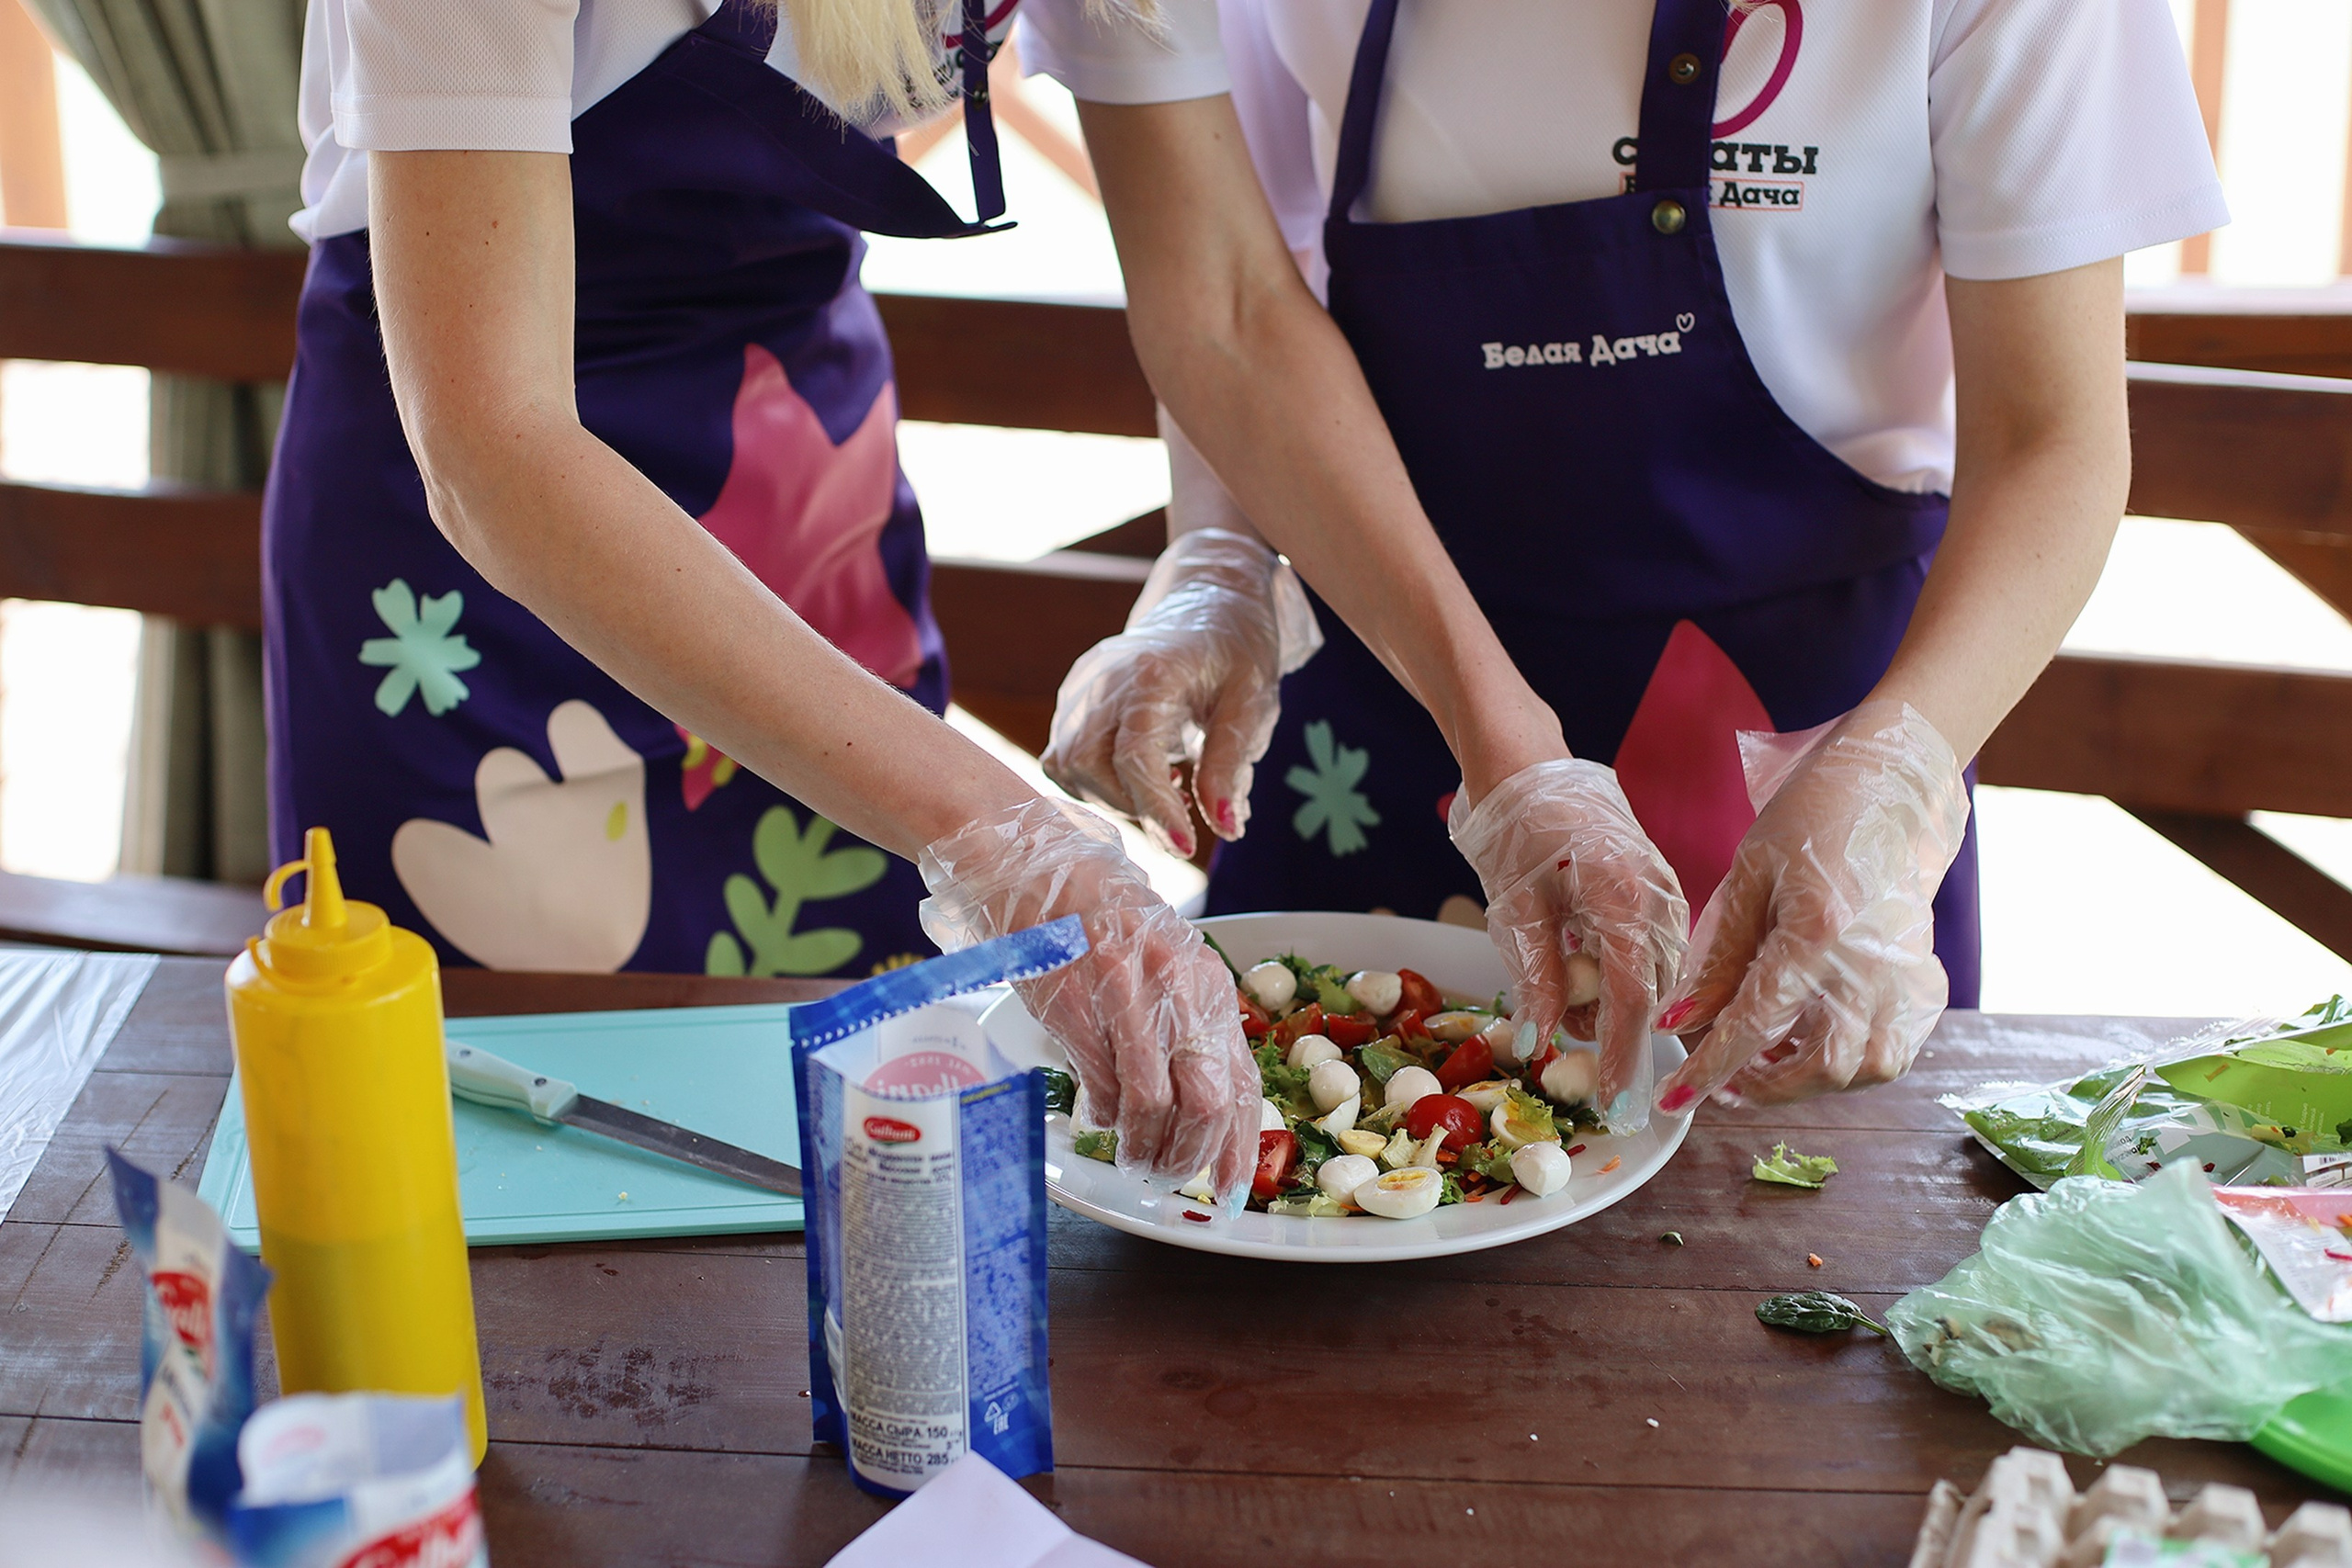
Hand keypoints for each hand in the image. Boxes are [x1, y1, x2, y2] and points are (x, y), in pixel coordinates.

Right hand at [918, 796, 1258, 1196]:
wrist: (1036, 867)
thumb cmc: (1103, 923)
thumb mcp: (1164, 966)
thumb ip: (1188, 1025)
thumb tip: (1203, 1112)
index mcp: (1207, 983)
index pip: (1241, 1081)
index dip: (1240, 1145)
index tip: (1234, 1191)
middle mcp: (1176, 989)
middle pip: (1205, 1103)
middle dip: (1190, 1157)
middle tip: (1170, 1179)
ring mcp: (1124, 996)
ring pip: (1151, 1105)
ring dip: (1143, 1148)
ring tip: (1133, 1162)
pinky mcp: (1075, 1005)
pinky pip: (1099, 1084)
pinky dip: (1102, 1115)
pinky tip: (1098, 1119)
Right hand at [1043, 529, 1321, 856]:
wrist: (1206, 601)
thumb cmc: (1236, 651)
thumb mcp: (1252, 704)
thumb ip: (1231, 765)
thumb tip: (1226, 827)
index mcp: (1150, 675)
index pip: (1134, 757)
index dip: (1156, 810)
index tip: (1186, 848)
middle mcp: (1101, 680)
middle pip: (1086, 766)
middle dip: (1132, 805)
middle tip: (1181, 805)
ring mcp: (1079, 687)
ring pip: (1066, 765)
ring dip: (1112, 795)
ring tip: (1165, 784)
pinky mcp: (1071, 698)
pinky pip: (1062, 756)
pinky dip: (1094, 780)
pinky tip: (1139, 772)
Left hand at [1448, 760, 1688, 1129]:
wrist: (1532, 767)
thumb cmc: (1518, 830)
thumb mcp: (1516, 908)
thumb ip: (1535, 977)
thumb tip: (1540, 1043)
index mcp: (1625, 901)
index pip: (1631, 1001)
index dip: (1619, 1056)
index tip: (1611, 1101)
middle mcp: (1660, 900)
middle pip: (1652, 995)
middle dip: (1614, 1031)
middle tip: (1570, 1042)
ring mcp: (1667, 893)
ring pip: (1655, 977)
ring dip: (1613, 1000)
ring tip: (1560, 983)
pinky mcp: (1661, 890)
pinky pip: (1652, 951)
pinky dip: (1619, 970)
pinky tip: (1579, 959)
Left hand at [1653, 700, 1970, 1109]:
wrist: (1891, 791)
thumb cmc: (1811, 819)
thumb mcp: (1750, 876)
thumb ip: (1720, 958)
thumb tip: (1680, 1023)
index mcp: (1818, 933)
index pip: (1756, 1025)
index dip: (1709, 1069)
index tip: (1673, 1098)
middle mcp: (1871, 967)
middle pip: (1822, 1066)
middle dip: (1763, 1086)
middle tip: (1721, 1080)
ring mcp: (1908, 979)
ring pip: (1867, 1071)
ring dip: (1811, 1080)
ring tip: (1766, 1061)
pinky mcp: (1926, 982)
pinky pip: (1895, 1051)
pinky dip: (1855, 1064)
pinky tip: (1816, 1042)